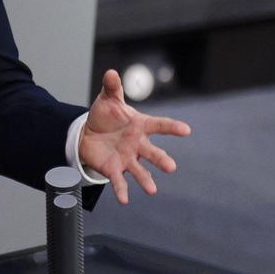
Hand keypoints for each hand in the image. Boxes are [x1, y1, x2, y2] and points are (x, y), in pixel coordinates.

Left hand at [77, 69, 190, 203]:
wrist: (89, 134)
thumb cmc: (105, 116)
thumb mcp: (108, 100)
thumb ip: (112, 87)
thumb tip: (111, 73)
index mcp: (140, 125)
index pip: (159, 125)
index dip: (172, 128)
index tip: (186, 131)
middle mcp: (138, 144)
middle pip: (152, 152)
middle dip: (161, 160)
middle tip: (171, 167)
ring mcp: (128, 158)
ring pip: (139, 170)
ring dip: (146, 180)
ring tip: (152, 190)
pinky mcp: (115, 169)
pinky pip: (119, 181)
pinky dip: (121, 191)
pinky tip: (124, 200)